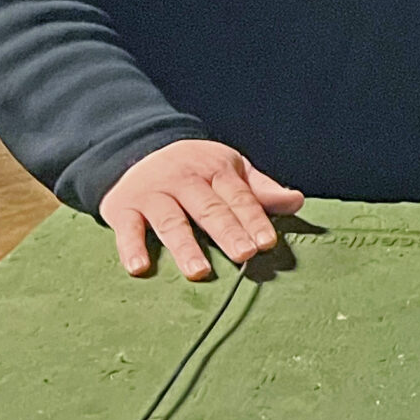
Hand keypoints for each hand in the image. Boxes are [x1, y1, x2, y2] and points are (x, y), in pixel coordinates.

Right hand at [100, 139, 302, 280]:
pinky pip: (127, 228)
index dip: (253, 220)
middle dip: (227, 232)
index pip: (239, 197)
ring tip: (199, 272)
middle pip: (209, 209)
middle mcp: (183, 179)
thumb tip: (297, 201)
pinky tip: (139, 268)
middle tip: (244, 255)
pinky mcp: (122, 207)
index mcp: (215, 169)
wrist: (137, 147)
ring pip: (171, 220)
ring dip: (185, 247)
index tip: (267, 242)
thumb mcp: (230, 170)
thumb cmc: (195, 168)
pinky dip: (131, 247)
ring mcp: (152, 193)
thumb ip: (260, 190)